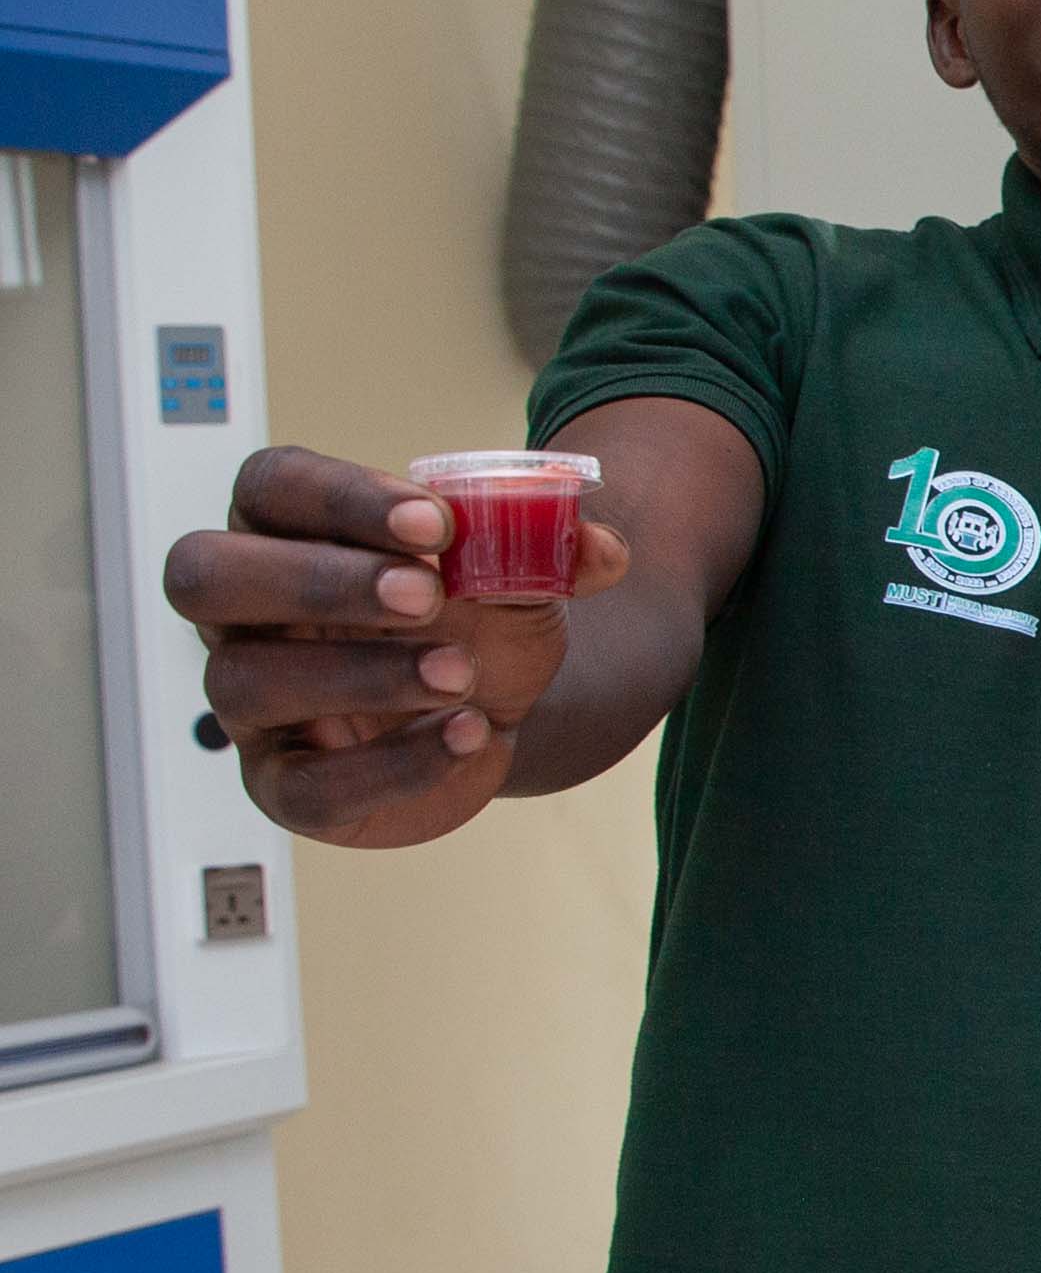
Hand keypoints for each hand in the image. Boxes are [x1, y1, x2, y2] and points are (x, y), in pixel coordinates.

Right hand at [162, 445, 630, 849]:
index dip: (339, 497)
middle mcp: (246, 615)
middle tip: (426, 594)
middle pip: (205, 574)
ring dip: (362, 674)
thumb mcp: (518, 577)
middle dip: (315, 580)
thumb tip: (602, 548)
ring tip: (461, 673)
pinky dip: (397, 763)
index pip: (269, 487)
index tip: (437, 522)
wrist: (492, 714)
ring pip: (247, 680)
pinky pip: (307, 785)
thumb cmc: (473, 624)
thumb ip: (554, 552)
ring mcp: (253, 703)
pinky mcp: (285, 786)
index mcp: (289, 533)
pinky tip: (472, 736)